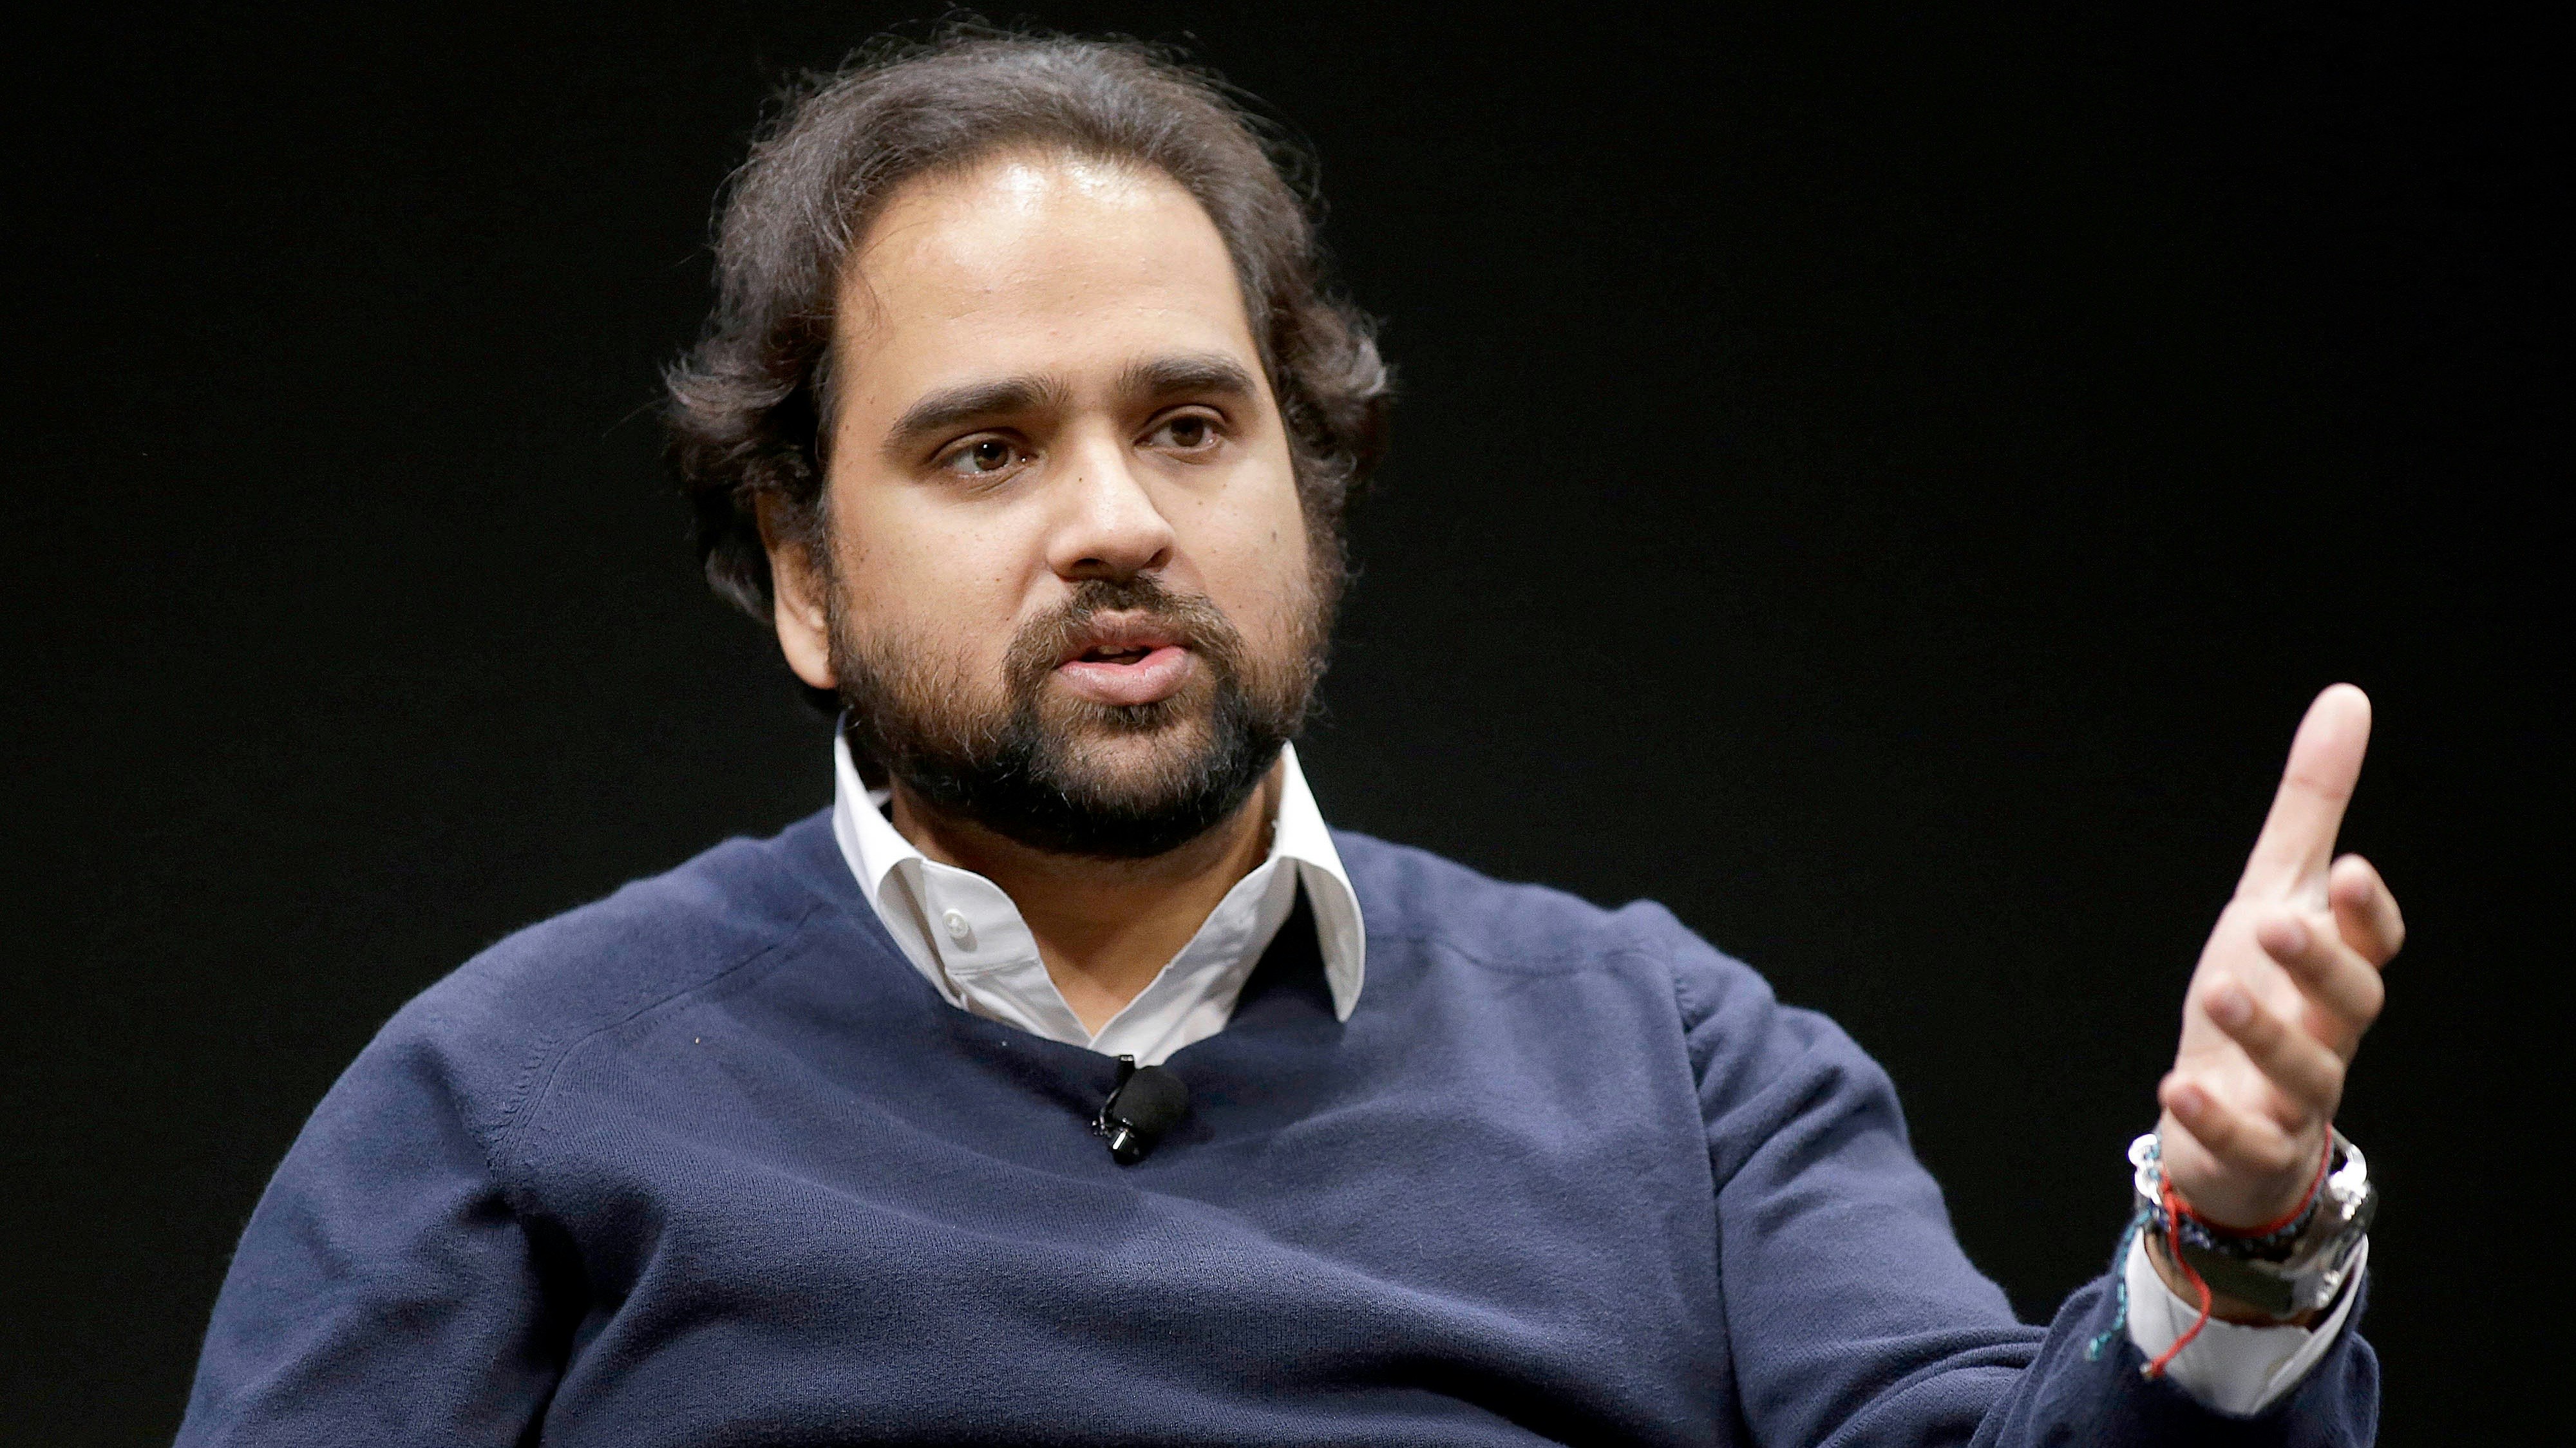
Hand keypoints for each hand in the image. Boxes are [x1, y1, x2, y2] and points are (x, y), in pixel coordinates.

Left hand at [2156, 684, 2402, 1232]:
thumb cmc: (2262, 993)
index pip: (2372, 943)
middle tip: (2274, 924)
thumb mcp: (2275, 891)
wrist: (2233, 1120)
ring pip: (2304, 1075)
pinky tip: (2171, 1087)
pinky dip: (2211, 1118)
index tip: (2347, 870)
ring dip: (2264, 1034)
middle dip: (2319, 966)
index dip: (2365, 913)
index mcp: (2332, 972)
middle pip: (2351, 1006)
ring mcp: (2292, 1097)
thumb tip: (2347, 699)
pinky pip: (2243, 1140)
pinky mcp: (2249, 1147)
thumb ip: (2311, 804)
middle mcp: (2324, 1034)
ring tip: (2216, 991)